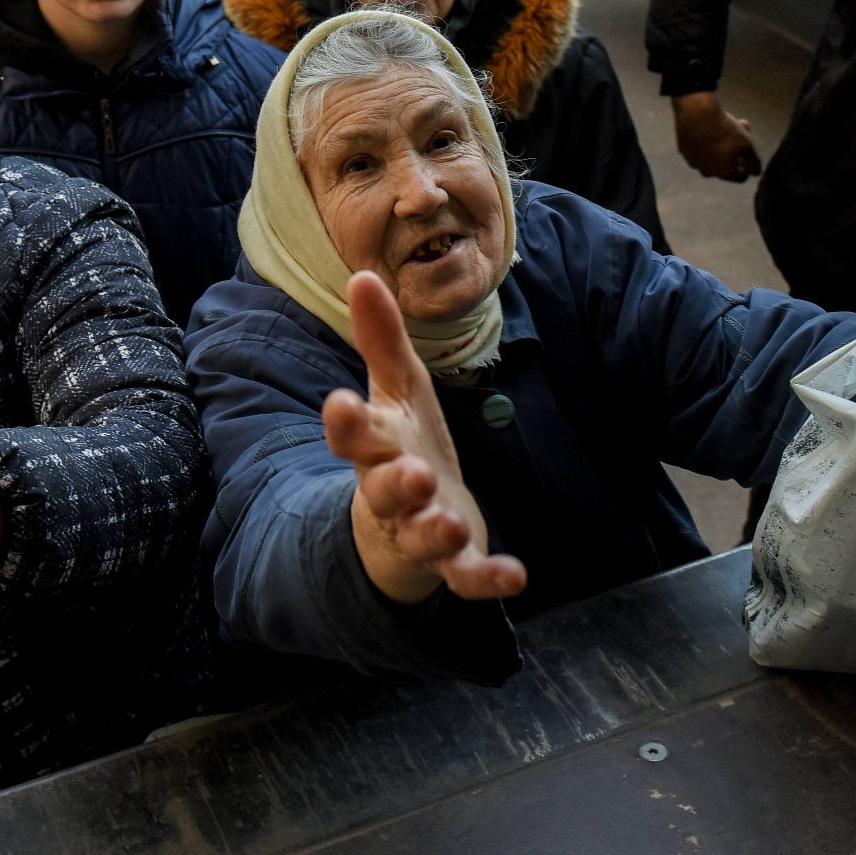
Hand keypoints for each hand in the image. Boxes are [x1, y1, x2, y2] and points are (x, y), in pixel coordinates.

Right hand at [324, 270, 527, 604]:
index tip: (340, 403)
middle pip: (384, 491)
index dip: (347, 423)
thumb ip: (381, 341)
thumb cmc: (400, 446)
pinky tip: (515, 575)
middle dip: (395, 483)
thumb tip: (363, 276)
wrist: (406, 522)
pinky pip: (465, 576)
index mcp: (377, 447)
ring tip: (449, 523)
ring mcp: (420, 532)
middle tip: (412, 473)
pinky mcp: (452, 562)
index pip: (353, 436)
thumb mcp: (395, 392)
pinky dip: (486, 578)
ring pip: (420, 536)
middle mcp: (392, 493)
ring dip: (433, 532)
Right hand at [672, 92, 760, 180]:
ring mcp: (693, 162)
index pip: (740, 177)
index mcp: (724, 173)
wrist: (696, 114)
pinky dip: (703, 143)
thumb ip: (753, 161)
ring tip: (723, 131)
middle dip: (733, 154)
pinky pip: (697, 150)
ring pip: (710, 158)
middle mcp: (708, 172)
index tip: (748, 153)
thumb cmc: (725, 131)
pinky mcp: (683, 151)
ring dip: (718, 149)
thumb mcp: (747, 145)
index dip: (747, 167)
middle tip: (738, 137)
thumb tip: (756, 173)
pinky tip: (706, 130)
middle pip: (725, 166)